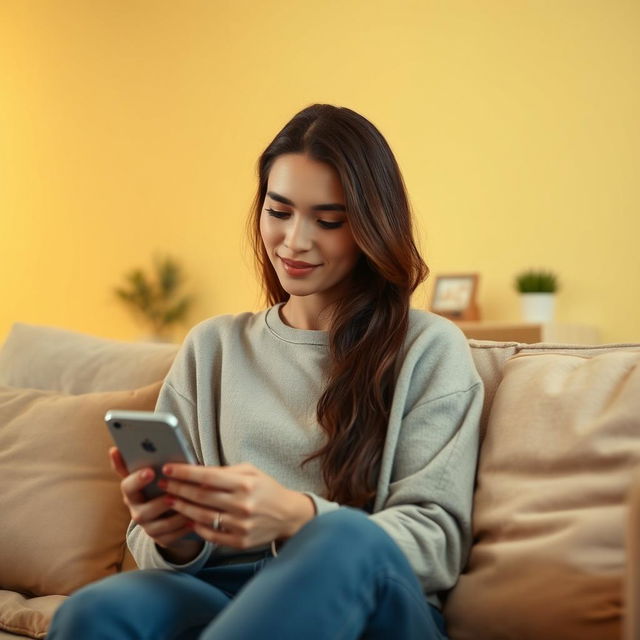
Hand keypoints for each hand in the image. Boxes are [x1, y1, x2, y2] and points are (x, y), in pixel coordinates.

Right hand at [109, 447, 202, 556]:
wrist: (175, 513)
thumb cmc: (170, 483)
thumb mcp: (164, 471)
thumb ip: (160, 461)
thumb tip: (165, 442)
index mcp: (133, 489)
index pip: (126, 484)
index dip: (136, 479)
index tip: (149, 470)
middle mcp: (136, 508)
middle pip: (138, 508)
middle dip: (156, 500)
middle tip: (169, 490)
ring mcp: (147, 525)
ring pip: (156, 524)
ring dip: (172, 513)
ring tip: (186, 504)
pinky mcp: (160, 539)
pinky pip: (170, 536)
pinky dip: (182, 527)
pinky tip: (193, 519)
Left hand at [161, 462, 314, 549]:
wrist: (288, 515)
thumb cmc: (266, 489)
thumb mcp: (251, 471)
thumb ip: (226, 471)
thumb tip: (198, 471)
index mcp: (245, 483)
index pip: (207, 476)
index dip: (184, 472)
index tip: (167, 468)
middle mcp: (242, 504)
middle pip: (200, 496)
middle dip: (178, 488)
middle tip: (163, 484)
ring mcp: (241, 525)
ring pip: (202, 516)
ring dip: (182, 508)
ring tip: (170, 500)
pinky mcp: (240, 541)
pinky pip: (211, 534)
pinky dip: (197, 526)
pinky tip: (187, 518)